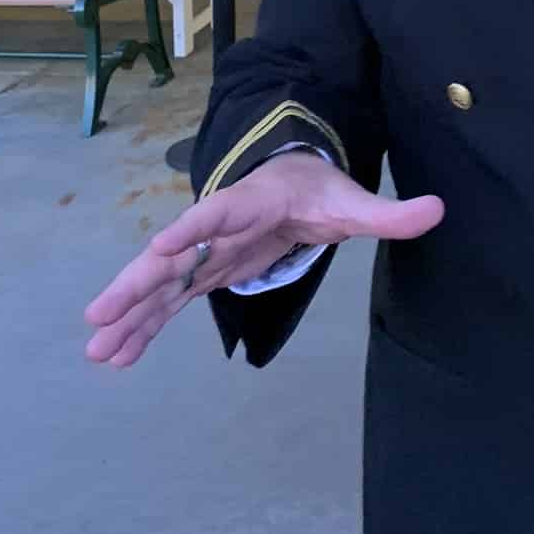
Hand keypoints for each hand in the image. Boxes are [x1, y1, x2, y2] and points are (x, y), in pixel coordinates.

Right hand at [84, 152, 443, 368]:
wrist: (295, 178)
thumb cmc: (318, 187)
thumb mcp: (354, 200)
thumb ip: (391, 212)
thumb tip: (437, 210)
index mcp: (249, 203)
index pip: (216, 214)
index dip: (189, 230)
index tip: (158, 249)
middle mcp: (217, 228)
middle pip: (171, 256)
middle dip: (134, 285)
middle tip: (97, 317)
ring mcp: (205, 253)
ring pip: (160, 284)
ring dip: (129, 315)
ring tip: (96, 351)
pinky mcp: (204, 273)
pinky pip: (168, 301)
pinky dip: (143, 326)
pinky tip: (119, 355)